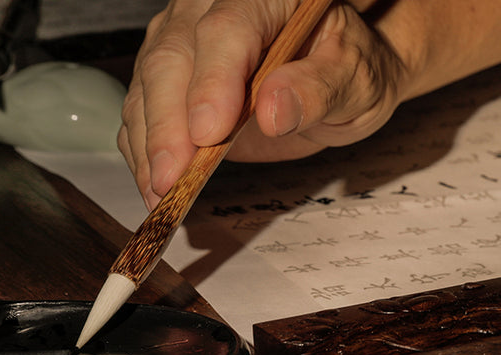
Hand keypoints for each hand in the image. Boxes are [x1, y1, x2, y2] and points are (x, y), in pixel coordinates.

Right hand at [119, 0, 405, 208]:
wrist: (341, 74)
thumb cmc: (350, 67)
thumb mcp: (356, 78)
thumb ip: (319, 88)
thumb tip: (274, 110)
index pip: (227, 30)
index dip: (212, 82)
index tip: (209, 133)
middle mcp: (212, 8)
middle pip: (173, 57)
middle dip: (168, 123)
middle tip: (173, 176)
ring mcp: (186, 39)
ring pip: (149, 83)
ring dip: (150, 143)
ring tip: (161, 191)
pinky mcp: (172, 77)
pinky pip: (144, 107)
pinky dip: (143, 149)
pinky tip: (154, 184)